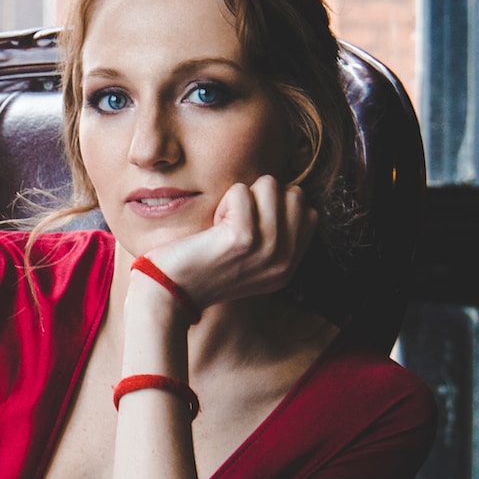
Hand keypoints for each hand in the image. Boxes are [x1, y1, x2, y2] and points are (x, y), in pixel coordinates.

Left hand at [138, 175, 317, 312]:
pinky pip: (240, 191)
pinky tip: (211, 227)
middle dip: (260, 198)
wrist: (169, 292)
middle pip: (294, 194)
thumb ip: (274, 236)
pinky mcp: (243, 237)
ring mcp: (267, 249)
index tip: (248, 226)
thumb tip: (287, 192)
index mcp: (288, 267)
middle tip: (233, 225)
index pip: (308, 213)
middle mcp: (283, 261)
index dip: (277, 207)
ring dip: (240, 197)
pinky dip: (223, 201)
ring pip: (270, 186)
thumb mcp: (250, 261)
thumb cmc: (201, 267)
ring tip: (222, 226)